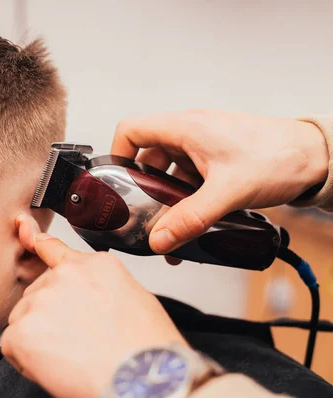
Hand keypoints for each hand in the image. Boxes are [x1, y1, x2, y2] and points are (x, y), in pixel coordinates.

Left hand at [1, 215, 186, 397]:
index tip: (28, 233)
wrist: (141, 382)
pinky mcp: (23, 330)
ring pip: (23, 318)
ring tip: (70, 357)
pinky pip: (11, 345)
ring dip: (37, 338)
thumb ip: (101, 287)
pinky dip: (25, 360)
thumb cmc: (146, 352)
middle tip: (75, 342)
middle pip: (38, 293)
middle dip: (47, 316)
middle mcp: (65, 276)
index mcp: (95, 266)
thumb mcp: (136, 300)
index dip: (40, 246)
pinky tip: (54, 368)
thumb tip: (87, 298)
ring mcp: (41, 300)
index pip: (55, 249)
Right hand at [112, 110, 328, 253]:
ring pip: (169, 172)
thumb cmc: (279, 157)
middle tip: (143, 216)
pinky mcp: (216, 159)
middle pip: (147, 158)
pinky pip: (189, 179)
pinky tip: (193, 222)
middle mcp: (190, 133)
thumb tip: (159, 240)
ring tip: (171, 228)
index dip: (117, 154)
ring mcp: (203, 146)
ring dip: (166, 199)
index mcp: (185, 127)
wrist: (317, 156)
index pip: (131, 130)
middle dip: (143, 190)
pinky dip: (186, 200)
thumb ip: (191, 219)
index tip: (116, 183)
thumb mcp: (228, 191)